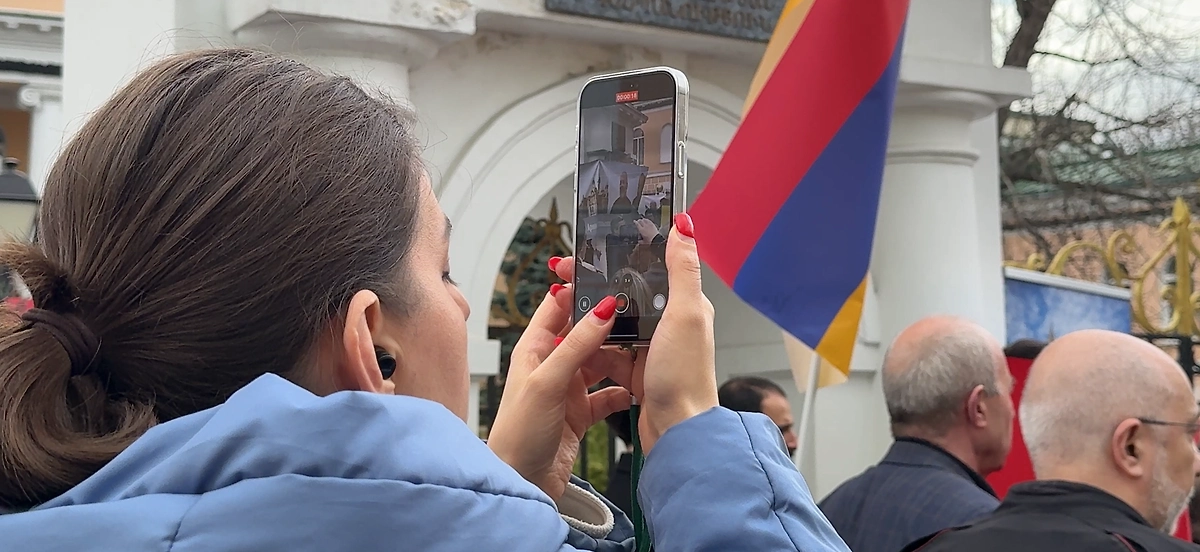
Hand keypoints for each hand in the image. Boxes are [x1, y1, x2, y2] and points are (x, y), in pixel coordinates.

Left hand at [487, 276, 633, 500]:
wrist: (522, 482)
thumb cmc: (519, 433)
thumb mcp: (548, 381)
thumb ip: (576, 344)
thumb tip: (602, 309)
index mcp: (535, 348)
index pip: (557, 306)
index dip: (579, 289)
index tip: (607, 276)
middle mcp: (551, 364)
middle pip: (584, 332)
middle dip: (608, 325)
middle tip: (636, 313)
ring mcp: (567, 388)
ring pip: (600, 361)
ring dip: (619, 358)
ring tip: (641, 351)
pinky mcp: (580, 412)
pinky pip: (607, 394)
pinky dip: (621, 391)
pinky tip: (635, 388)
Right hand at [549, 216, 717, 453]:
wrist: (677, 431)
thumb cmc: (685, 376)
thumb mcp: (686, 314)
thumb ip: (682, 270)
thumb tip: (684, 224)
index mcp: (684, 306)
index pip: (649, 268)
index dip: (618, 255)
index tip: (588, 248)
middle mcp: (669, 325)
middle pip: (625, 294)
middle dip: (593, 283)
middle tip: (560, 274)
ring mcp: (651, 350)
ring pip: (613, 323)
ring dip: (588, 315)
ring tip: (561, 306)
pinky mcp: (636, 372)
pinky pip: (608, 352)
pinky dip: (591, 348)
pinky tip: (573, 343)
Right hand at [634, 218, 660, 243]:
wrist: (656, 239)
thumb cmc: (649, 241)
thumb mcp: (643, 242)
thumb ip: (640, 241)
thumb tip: (639, 241)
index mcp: (641, 230)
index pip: (637, 224)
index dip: (635, 222)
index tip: (634, 221)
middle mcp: (644, 226)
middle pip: (641, 221)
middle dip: (639, 220)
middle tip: (638, 220)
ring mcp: (649, 225)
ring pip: (645, 220)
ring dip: (643, 219)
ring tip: (642, 219)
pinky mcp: (653, 225)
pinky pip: (649, 221)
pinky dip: (647, 220)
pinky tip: (647, 220)